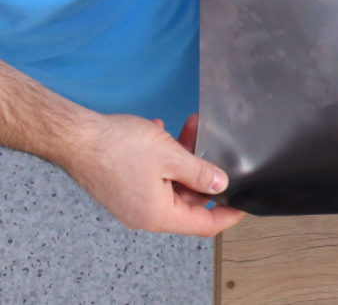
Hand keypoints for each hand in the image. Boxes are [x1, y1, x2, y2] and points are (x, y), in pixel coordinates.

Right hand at [58, 112, 244, 236]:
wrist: (75, 137)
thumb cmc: (117, 147)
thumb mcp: (171, 157)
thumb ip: (200, 173)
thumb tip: (220, 185)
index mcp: (157, 215)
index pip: (204, 225)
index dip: (228, 214)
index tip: (246, 201)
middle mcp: (144, 214)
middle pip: (189, 200)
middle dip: (204, 171)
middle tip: (215, 144)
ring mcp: (133, 201)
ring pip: (173, 182)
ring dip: (185, 156)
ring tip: (190, 128)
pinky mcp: (124, 186)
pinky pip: (155, 175)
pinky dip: (165, 156)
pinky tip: (164, 132)